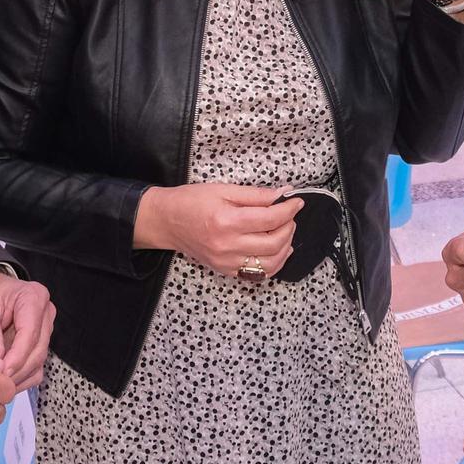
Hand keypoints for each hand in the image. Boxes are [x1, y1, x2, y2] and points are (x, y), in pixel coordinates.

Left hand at [0, 269, 54, 392]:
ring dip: (19, 377)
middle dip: (16, 371)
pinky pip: (37, 367)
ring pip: (39, 362)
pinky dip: (23, 377)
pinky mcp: (42, 342)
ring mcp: (47, 329)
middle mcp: (46, 313)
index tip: (1, 373)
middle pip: (37, 351)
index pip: (30, 335)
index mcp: (34, 298)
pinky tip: (8, 380)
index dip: (16, 358)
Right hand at [134, 181, 301, 279]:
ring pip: (271, 263)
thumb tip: (282, 195)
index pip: (270, 218)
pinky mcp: (226, 271)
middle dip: (289, 226)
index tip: (296, 201)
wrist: (166, 222)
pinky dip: (274, 262)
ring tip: (284, 231)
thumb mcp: (223, 189)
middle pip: (274, 242)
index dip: (289, 209)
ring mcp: (227, 262)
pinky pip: (259, 273)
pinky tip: (276, 248)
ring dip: (285, 246)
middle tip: (289, 214)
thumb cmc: (191, 201)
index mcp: (227, 221)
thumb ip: (255, 195)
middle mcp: (228, 246)